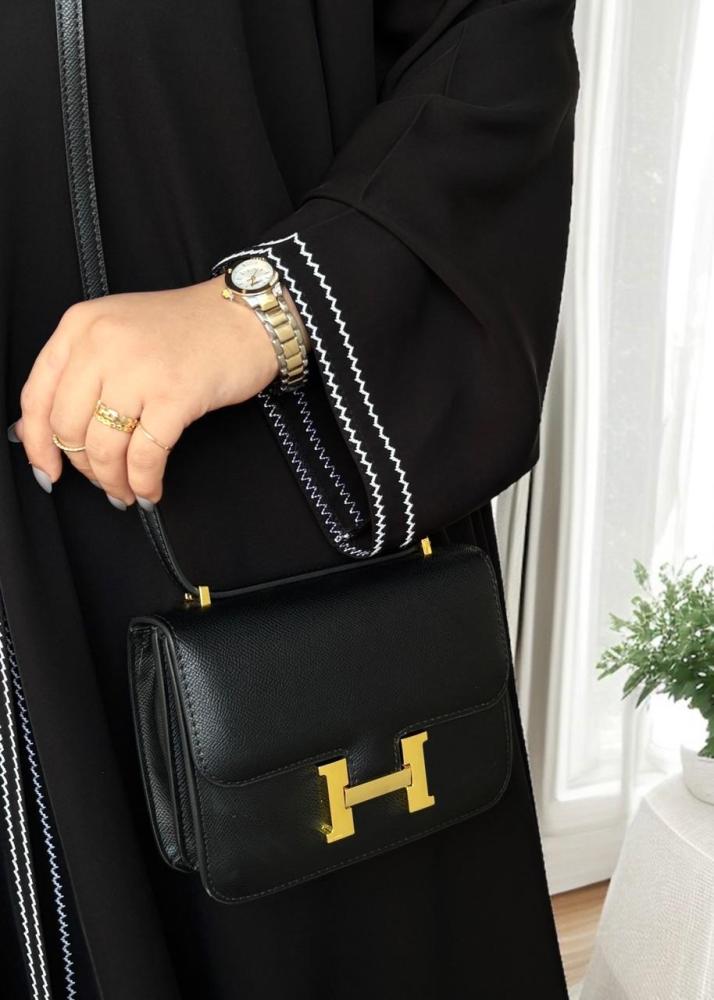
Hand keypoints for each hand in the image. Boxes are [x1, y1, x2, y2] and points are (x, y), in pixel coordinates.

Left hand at [9, 275, 287, 507]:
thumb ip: (81, 371)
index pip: (37, 396)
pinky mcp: (174, 396)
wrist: (247, 318)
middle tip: (102, 480)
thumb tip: (42, 431)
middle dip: (84, 467)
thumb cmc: (189, 328)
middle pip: (68, 428)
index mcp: (81, 326)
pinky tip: (151, 490)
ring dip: (113, 481)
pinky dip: (144, 481)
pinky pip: (145, 456)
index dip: (37, 444)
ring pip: (104, 447)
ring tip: (126, 491)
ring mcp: (138, 370)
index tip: (47, 470)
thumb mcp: (119, 331)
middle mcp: (102, 344)